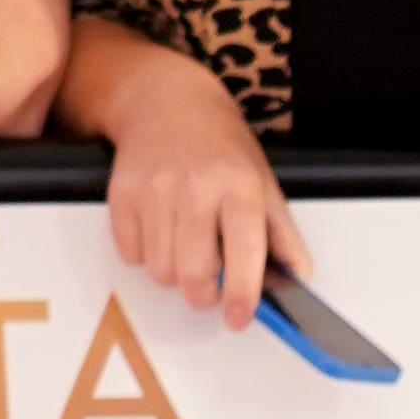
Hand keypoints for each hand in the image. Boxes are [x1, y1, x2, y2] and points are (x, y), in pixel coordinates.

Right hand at [100, 52, 309, 330]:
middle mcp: (196, 190)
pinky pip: (131, 255)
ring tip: (186, 250)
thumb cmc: (221, 144)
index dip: (243, 293)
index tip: (240, 317)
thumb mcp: (263, 180)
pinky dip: (146, 255)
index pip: (244, 252)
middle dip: (203, 295)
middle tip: (211, 289)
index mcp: (239, 186)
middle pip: (194, 274)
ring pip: (160, 271)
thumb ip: (281, 232)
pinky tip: (160, 231)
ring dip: (174, 275)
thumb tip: (298, 276)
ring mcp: (154, 193)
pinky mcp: (121, 196)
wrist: (166, 101)